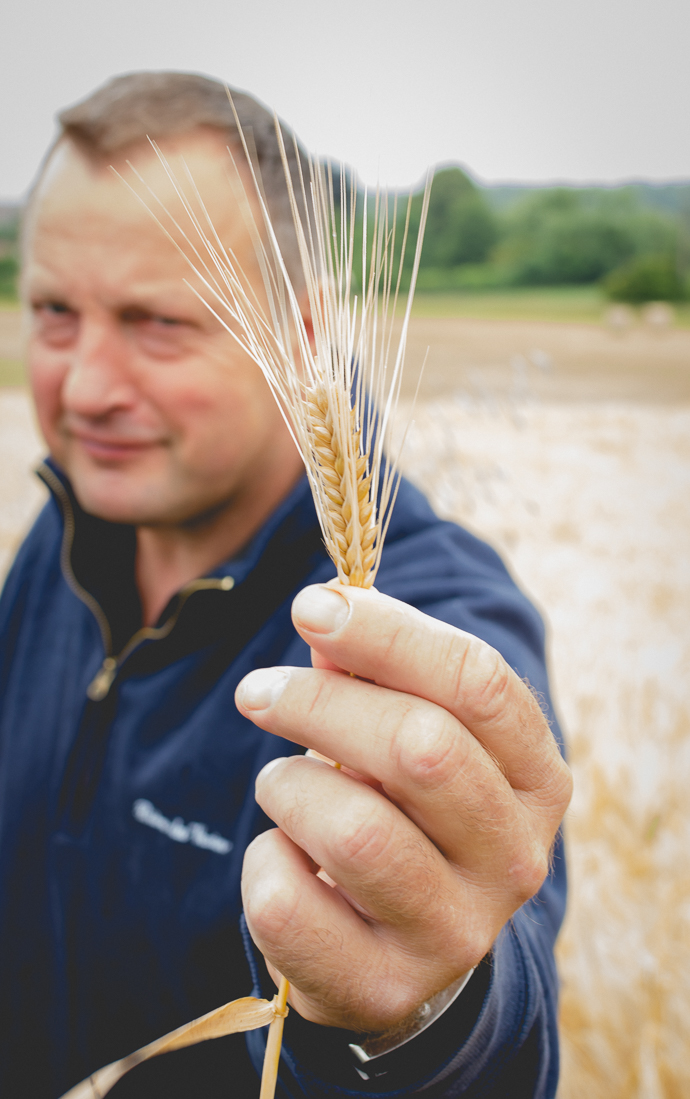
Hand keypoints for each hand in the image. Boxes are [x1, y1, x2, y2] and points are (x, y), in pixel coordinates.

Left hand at [235, 583, 571, 1033]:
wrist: (398, 949)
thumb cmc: (402, 813)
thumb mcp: (407, 739)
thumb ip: (373, 673)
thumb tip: (327, 608)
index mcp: (536, 778)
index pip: (478, 681)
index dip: (387, 632)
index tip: (309, 605)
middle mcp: (514, 858)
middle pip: (420, 746)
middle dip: (319, 702)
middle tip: (258, 691)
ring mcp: (456, 933)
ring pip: (353, 830)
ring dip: (288, 786)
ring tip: (279, 784)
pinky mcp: (382, 987)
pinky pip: (289, 905)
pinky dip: (263, 862)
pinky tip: (282, 857)